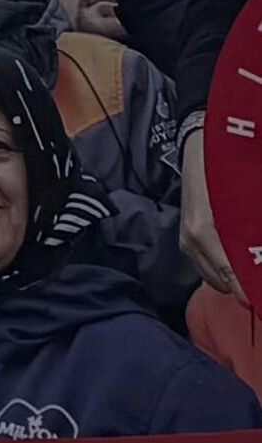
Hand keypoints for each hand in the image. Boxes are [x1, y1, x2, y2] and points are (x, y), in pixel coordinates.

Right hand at [190, 124, 244, 300]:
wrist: (199, 143)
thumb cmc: (224, 165)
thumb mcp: (242, 198)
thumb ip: (251, 232)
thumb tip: (258, 254)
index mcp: (205, 231)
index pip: (230, 274)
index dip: (249, 289)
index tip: (261, 298)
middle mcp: (192, 240)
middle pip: (221, 282)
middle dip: (245, 287)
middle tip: (261, 284)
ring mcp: (187, 239)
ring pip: (214, 277)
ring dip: (236, 279)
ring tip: (255, 272)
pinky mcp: (188, 236)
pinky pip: (209, 265)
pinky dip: (226, 269)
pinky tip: (242, 260)